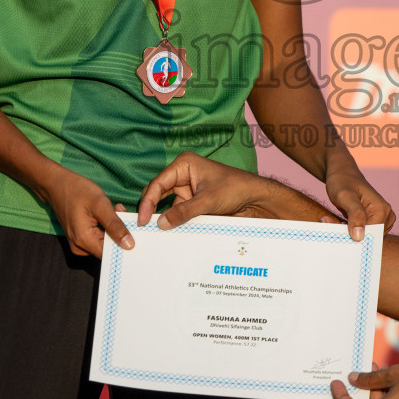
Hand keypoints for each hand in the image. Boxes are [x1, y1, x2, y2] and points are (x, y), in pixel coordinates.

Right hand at [43, 169, 133, 256]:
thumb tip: (129, 245)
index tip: (136, 232)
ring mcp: (78, 244)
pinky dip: (106, 227)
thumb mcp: (100, 205)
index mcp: (84, 241)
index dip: (125, 244)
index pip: (111, 254)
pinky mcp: (79, 238)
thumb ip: (115, 226)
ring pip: (104, 242)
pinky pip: (98, 238)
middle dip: (120, 232)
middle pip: (108, 248)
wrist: (56, 184)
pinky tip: (108, 213)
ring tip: (115, 209)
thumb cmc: (77, 191)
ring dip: (113, 228)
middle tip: (122, 212)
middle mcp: (80, 247)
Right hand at [137, 151, 335, 229]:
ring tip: (151, 234)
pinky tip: (167, 233)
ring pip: (166, 205)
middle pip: (158, 193)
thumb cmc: (235, 188)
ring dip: (161, 217)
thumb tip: (161, 224)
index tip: (142, 219)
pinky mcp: (193, 202)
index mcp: (184, 165)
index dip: (147, 202)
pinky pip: (177, 213)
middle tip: (143, 228)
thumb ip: (183, 212)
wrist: (256, 199)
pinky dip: (172, 222)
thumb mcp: (208, 201)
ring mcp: (187, 189)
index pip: (158, 183)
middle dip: (150, 209)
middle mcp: (182, 175)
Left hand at [325, 160, 395, 240]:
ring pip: (363, 237)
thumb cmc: (342, 181)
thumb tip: (359, 237)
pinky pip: (362, 234)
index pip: (369, 235)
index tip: (335, 226)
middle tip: (330, 222)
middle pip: (367, 237)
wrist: (341, 174)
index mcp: (382, 210)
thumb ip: (355, 215)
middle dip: (347, 233)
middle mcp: (386, 216)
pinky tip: (339, 221)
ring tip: (333, 220)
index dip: (351, 235)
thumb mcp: (345, 196)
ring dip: (346, 232)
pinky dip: (348, 231)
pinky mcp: (374, 222)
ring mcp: (382, 220)